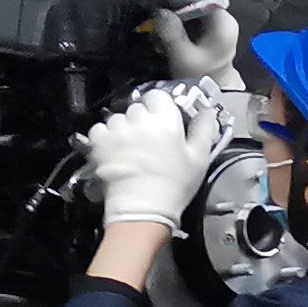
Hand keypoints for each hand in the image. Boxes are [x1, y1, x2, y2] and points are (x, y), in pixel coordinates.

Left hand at [82, 85, 224, 231]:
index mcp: (166, 120)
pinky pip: (99, 129)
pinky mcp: (100, 143)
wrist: (142, 211)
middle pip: (137, 107)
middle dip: (142, 119)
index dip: (159, 106)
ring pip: (118, 117)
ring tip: (130, 147)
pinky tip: (114, 150)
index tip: (162, 119)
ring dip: (123, 128)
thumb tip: (207, 111)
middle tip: (148, 139)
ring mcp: (117, 130)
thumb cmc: (173, 186)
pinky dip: (105, 137)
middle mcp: (139, 119)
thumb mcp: (199, 159)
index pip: (157, 95)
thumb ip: (203, 130)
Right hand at [152, 0, 240, 81]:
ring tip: (164, 32)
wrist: (215, 96)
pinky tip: (172, 38)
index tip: (162, 10)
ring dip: (178, 18)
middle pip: (197, 2)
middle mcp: (226, 20)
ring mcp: (222, 26)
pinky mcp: (216, 32)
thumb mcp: (181, 56)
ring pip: (196, 10)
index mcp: (223, 23)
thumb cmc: (201, 78)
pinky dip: (183, 25)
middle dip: (176, 10)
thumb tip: (160, 12)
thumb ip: (170, 32)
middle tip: (160, 22)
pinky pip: (197, 20)